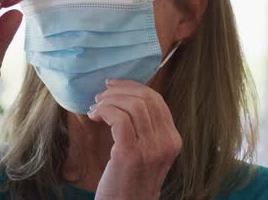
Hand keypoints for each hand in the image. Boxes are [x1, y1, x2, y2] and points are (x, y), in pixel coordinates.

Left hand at [88, 79, 181, 199]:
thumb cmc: (130, 181)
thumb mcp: (147, 153)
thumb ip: (145, 128)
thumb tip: (126, 96)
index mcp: (172, 139)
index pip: (157, 100)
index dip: (133, 87)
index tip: (114, 86)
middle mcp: (166, 142)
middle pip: (146, 98)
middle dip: (119, 90)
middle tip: (101, 96)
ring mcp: (151, 148)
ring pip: (132, 105)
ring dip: (109, 101)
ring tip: (96, 108)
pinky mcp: (131, 153)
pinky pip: (118, 118)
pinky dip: (104, 111)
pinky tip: (94, 116)